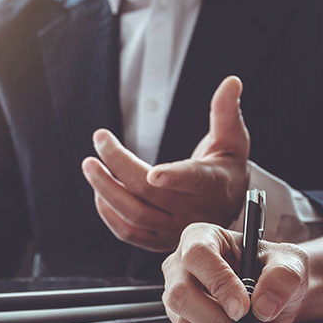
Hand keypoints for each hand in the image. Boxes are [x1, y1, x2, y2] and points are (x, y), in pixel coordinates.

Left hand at [82, 76, 249, 251]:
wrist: (226, 207)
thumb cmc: (226, 168)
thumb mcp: (233, 139)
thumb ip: (226, 111)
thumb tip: (231, 81)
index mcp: (213, 184)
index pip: (193, 180)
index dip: (174, 177)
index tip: (154, 173)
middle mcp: (193, 212)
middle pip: (149, 192)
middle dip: (119, 165)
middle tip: (100, 140)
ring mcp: (174, 229)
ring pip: (134, 215)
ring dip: (106, 190)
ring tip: (89, 165)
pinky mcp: (158, 241)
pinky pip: (128, 233)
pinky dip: (108, 212)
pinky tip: (99, 190)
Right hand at [161, 222, 308, 322]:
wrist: (274, 292)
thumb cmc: (274, 268)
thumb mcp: (290, 262)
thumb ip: (282, 278)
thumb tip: (262, 307)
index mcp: (202, 237)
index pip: (198, 255)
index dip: (219, 282)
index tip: (243, 308)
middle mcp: (181, 265)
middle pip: (181, 294)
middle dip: (217, 319)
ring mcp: (177, 294)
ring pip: (186, 322)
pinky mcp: (183, 320)